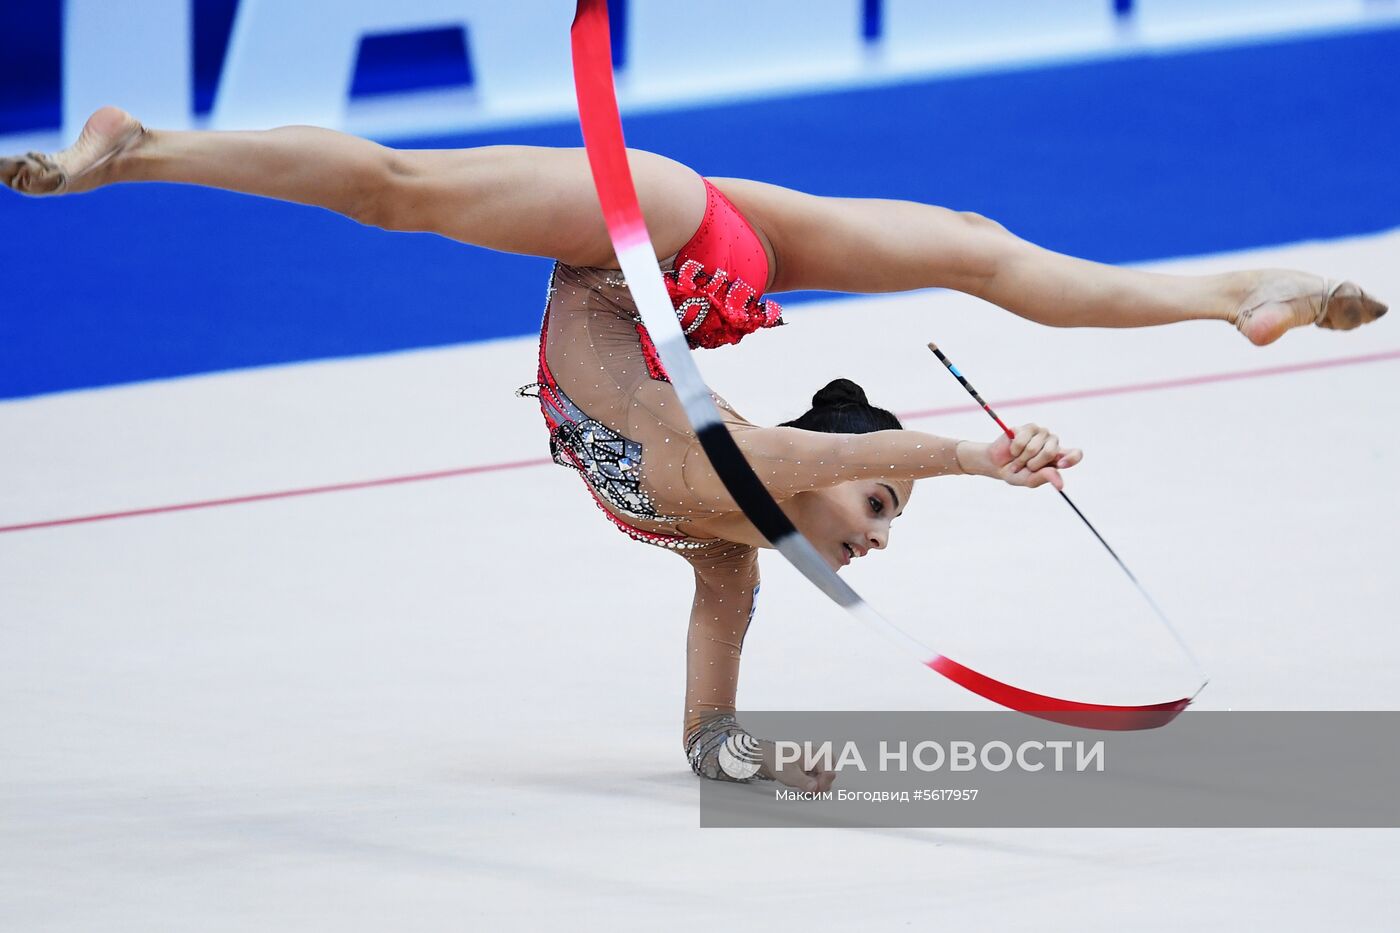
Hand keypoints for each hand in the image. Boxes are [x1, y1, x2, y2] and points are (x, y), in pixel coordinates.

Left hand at [759, 739, 836, 793]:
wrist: (771, 757)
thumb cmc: (779, 762)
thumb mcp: (791, 775)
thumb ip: (804, 782)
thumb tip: (815, 788)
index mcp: (816, 754)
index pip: (829, 772)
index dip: (823, 784)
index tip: (814, 788)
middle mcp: (819, 755)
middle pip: (830, 774)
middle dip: (822, 784)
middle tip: (810, 788)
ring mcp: (817, 759)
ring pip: (826, 775)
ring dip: (818, 783)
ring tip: (806, 785)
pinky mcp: (814, 764)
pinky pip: (820, 775)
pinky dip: (815, 781)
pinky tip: (806, 782)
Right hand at [958, 424, 1082, 490]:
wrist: (997, 465)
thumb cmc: (1017, 473)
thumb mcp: (1031, 480)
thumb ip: (1046, 478)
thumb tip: (1061, 484)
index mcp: (1058, 457)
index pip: (1076, 454)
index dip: (1071, 458)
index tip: (1060, 465)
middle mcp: (1053, 443)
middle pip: (1052, 451)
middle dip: (1035, 463)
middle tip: (1026, 467)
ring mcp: (1041, 433)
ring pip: (1035, 447)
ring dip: (1022, 458)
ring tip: (1018, 460)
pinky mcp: (1028, 427)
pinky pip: (1022, 440)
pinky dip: (1015, 450)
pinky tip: (1013, 450)